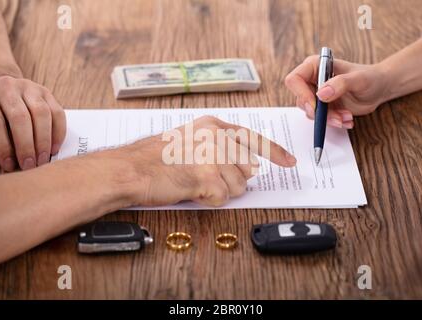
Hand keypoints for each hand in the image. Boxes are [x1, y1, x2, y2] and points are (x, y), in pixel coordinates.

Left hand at [0, 75, 65, 171]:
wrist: (3, 89)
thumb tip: (10, 163)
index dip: (3, 147)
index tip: (9, 165)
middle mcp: (9, 88)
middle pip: (20, 118)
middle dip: (26, 145)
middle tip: (30, 165)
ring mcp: (30, 88)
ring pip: (41, 114)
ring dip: (44, 141)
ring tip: (43, 159)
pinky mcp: (47, 93)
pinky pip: (58, 113)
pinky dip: (58, 133)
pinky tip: (54, 148)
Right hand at [119, 116, 296, 206]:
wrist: (131, 169)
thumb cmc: (155, 158)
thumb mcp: (191, 140)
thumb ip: (221, 148)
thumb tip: (246, 166)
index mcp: (213, 125)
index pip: (253, 138)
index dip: (275, 152)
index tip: (290, 161)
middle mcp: (217, 137)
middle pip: (247, 169)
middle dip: (231, 180)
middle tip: (205, 178)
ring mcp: (213, 155)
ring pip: (238, 187)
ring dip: (218, 191)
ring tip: (194, 182)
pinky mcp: (207, 175)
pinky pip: (222, 198)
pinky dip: (208, 200)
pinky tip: (191, 189)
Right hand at [285, 56, 389, 128]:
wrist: (379, 88)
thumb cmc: (370, 77)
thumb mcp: (358, 79)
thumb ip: (340, 83)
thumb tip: (321, 94)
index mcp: (315, 66)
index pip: (294, 80)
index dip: (302, 94)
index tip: (317, 106)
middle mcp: (311, 80)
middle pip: (302, 100)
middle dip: (320, 112)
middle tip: (338, 117)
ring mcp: (316, 95)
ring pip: (311, 113)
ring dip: (329, 119)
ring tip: (347, 117)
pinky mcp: (322, 107)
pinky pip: (320, 120)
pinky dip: (334, 122)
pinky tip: (348, 120)